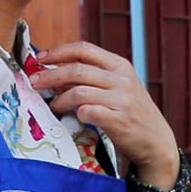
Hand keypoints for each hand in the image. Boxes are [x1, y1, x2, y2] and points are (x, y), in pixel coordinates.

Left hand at [33, 42, 179, 189]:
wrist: (156, 142)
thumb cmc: (132, 114)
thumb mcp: (119, 87)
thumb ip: (93, 78)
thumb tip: (56, 74)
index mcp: (120, 65)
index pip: (84, 49)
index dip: (58, 51)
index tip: (40, 59)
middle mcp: (122, 79)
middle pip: (77, 69)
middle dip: (50, 75)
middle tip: (34, 83)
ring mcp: (121, 100)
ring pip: (78, 91)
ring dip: (60, 99)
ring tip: (54, 106)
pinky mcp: (119, 120)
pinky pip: (88, 112)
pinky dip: (76, 113)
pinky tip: (75, 116)